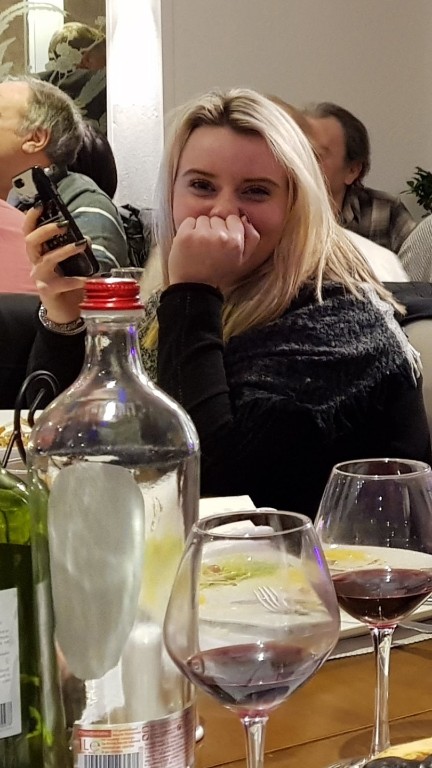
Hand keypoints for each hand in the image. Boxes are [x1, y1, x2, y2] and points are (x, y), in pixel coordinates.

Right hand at [24, 207, 86, 323]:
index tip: (41, 205)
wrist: (65, 311)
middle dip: (46, 230)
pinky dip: (75, 280)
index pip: (30, 232)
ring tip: (81, 245)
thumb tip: (86, 238)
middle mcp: (36, 263)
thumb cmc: (68, 285)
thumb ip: (77, 250)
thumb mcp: (73, 265)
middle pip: (31, 241)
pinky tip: (86, 279)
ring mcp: (40, 277)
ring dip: (65, 250)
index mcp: (40, 254)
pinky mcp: (47, 291)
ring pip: (47, 259)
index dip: (32, 218)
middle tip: (64, 224)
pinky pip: (60, 283)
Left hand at [168, 214, 259, 289]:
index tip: (221, 242)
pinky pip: (189, 221)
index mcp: (236, 242)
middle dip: (213, 229)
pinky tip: (190, 244)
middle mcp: (220, 236)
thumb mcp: (241, 259)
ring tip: (199, 247)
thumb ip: (251, 238)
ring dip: (200, 230)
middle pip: (217, 218)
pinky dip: (188, 230)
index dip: (227, 229)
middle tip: (210, 248)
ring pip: (203, 219)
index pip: (233, 219)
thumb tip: (244, 217)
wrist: (194, 287)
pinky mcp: (185, 235)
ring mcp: (201, 235)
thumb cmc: (218, 272)